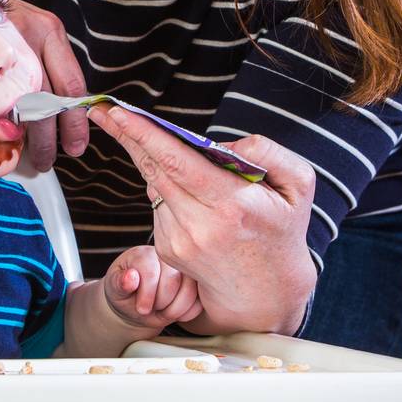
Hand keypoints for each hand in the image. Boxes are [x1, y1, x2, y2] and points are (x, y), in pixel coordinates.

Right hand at [5, 0, 90, 169]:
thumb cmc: (5, 21)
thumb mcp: (36, 33)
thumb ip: (52, 67)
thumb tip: (67, 113)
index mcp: (50, 31)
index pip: (72, 85)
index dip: (75, 122)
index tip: (75, 143)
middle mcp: (28, 36)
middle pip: (47, 99)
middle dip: (49, 137)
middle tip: (48, 158)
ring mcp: (0, 47)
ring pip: (21, 103)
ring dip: (28, 136)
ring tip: (30, 155)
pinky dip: (3, 121)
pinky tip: (4, 135)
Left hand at [87, 105, 318, 333]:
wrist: (267, 291)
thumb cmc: (282, 231)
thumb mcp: (298, 187)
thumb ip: (268, 153)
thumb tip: (222, 145)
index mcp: (234, 205)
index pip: (178, 162)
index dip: (144, 134)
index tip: (118, 112)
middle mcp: (201, 225)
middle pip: (153, 168)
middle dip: (126, 135)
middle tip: (103, 110)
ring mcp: (180, 240)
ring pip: (155, 183)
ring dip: (148, 158)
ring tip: (138, 133)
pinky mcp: (168, 249)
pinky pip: (159, 203)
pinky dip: (166, 186)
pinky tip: (186, 188)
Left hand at [102, 244, 202, 330]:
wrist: (136, 306)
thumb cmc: (124, 294)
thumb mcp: (114, 289)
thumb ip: (119, 283)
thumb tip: (130, 277)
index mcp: (143, 255)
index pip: (151, 270)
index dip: (147, 293)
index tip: (141, 309)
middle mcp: (166, 257)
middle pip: (174, 278)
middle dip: (162, 302)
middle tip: (152, 310)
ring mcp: (184, 270)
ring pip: (191, 288)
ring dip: (176, 308)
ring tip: (163, 313)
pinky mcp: (195, 285)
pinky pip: (201, 300)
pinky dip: (188, 312)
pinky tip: (175, 314)